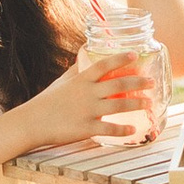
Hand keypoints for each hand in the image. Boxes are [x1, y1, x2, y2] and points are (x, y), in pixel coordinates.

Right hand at [27, 51, 161, 152]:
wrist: (32, 122)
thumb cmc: (47, 101)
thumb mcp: (62, 82)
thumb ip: (76, 70)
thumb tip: (84, 54)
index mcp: (81, 80)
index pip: (104, 65)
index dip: (120, 59)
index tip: (134, 55)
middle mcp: (87, 93)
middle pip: (118, 85)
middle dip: (138, 82)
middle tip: (151, 81)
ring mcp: (87, 111)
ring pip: (119, 106)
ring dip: (136, 104)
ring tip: (148, 103)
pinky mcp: (86, 128)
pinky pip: (109, 129)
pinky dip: (123, 129)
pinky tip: (133, 129)